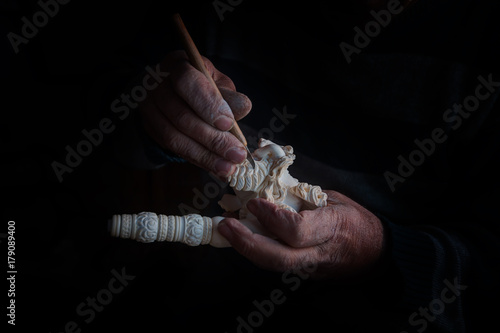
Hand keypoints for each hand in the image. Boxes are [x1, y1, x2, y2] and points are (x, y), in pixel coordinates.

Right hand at [140, 50, 251, 176]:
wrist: (173, 91)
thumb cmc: (201, 84)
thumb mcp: (217, 83)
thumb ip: (228, 95)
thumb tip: (243, 107)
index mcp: (176, 65)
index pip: (186, 82)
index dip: (207, 103)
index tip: (227, 123)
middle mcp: (155, 85)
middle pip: (180, 115)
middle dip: (212, 138)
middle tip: (237, 154)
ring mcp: (149, 108)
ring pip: (174, 137)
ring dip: (205, 156)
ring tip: (228, 167)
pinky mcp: (150, 129)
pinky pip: (174, 149)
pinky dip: (197, 160)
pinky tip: (217, 167)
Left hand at [217, 190, 384, 278]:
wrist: (375, 253)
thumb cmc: (357, 220)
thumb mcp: (334, 199)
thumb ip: (303, 195)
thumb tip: (269, 184)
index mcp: (331, 228)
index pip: (296, 231)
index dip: (271, 218)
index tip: (254, 202)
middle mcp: (318, 253)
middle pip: (276, 258)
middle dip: (246, 242)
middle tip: (225, 224)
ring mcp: (309, 267)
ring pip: (271, 263)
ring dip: (245, 247)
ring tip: (226, 228)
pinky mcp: (302, 272)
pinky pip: (275, 261)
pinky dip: (256, 248)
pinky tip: (242, 235)